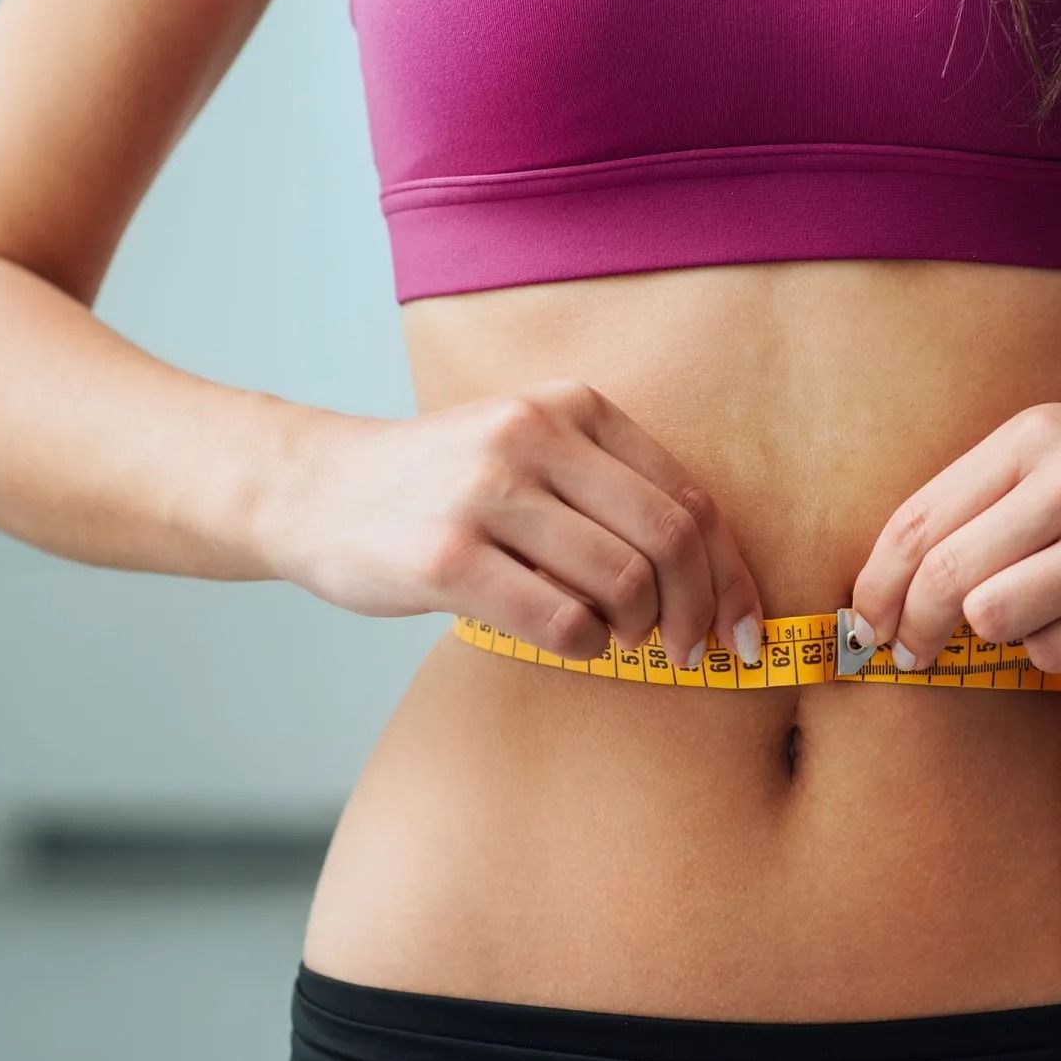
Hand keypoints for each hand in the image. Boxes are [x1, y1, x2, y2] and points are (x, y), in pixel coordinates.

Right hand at [264, 377, 765, 666]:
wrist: (314, 490)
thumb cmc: (440, 489)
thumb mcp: (531, 456)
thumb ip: (613, 496)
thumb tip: (716, 583)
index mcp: (571, 407)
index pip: (690, 498)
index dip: (733, 575)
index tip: (745, 629)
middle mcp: (533, 436)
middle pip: (671, 540)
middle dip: (699, 612)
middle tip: (690, 652)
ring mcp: (486, 492)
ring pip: (623, 583)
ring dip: (635, 632)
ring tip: (612, 638)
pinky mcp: (447, 555)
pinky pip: (561, 620)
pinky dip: (584, 645)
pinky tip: (569, 639)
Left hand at [846, 394, 1060, 674]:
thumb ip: (988, 498)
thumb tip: (898, 581)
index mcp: (1037, 435)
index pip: (919, 520)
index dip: (875, 583)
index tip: (863, 621)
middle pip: (946, 577)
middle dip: (911, 627)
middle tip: (909, 651)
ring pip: (997, 618)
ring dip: (992, 635)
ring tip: (1021, 619)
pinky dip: (1055, 651)